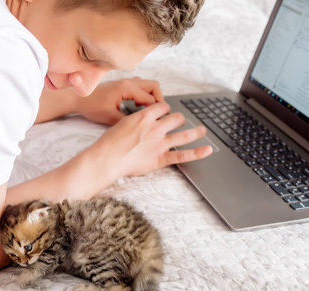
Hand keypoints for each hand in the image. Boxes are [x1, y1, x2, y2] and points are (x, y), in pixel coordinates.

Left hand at [77, 77, 163, 124]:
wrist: (78, 99)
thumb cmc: (91, 106)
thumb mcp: (110, 118)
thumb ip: (128, 121)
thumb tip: (141, 126)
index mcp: (126, 88)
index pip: (150, 97)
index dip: (157, 109)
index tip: (158, 119)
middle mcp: (127, 82)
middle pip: (154, 86)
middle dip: (158, 99)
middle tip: (157, 113)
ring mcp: (125, 81)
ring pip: (147, 85)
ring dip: (151, 96)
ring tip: (147, 110)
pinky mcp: (121, 84)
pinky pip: (139, 86)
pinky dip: (143, 94)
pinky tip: (137, 105)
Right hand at [91, 102, 212, 177]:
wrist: (106, 158)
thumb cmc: (109, 143)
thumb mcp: (120, 123)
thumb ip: (135, 121)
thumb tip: (140, 121)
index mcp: (144, 117)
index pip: (162, 106)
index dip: (166, 108)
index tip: (165, 111)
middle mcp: (155, 128)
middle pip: (176, 118)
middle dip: (179, 119)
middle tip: (181, 121)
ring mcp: (160, 143)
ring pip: (184, 134)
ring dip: (195, 131)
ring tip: (202, 130)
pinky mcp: (161, 158)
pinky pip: (183, 155)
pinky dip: (198, 153)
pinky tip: (208, 149)